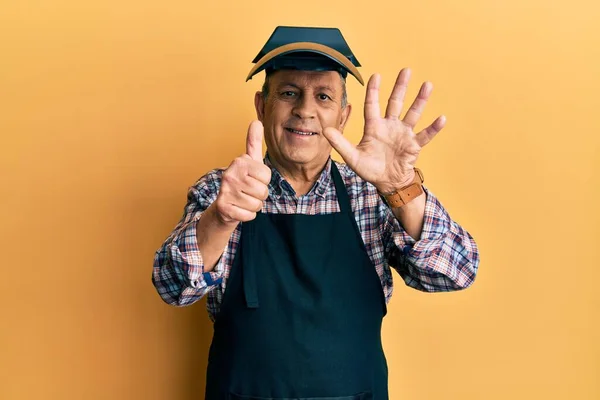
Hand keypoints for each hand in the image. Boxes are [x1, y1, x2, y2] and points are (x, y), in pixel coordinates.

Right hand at [214, 120, 271, 224]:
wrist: (223, 207)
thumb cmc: (241, 182)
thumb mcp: (249, 162)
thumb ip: (253, 143)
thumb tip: (256, 121)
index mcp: (239, 162)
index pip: (267, 176)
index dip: (263, 181)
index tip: (252, 179)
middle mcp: (230, 174)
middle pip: (263, 191)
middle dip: (259, 195)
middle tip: (247, 192)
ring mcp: (225, 191)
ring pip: (257, 204)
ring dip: (253, 206)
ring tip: (243, 200)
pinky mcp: (223, 207)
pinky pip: (249, 215)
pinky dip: (247, 215)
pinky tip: (239, 209)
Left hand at [323, 68, 444, 192]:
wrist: (388, 183)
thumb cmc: (370, 169)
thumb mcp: (352, 157)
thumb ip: (340, 142)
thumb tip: (325, 129)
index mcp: (374, 127)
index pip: (372, 105)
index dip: (374, 91)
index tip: (376, 75)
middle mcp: (390, 126)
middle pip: (396, 102)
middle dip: (401, 86)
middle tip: (406, 70)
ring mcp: (403, 134)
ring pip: (413, 113)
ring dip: (420, 100)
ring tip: (427, 85)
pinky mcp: (414, 144)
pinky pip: (425, 134)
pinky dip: (433, 128)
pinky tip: (442, 118)